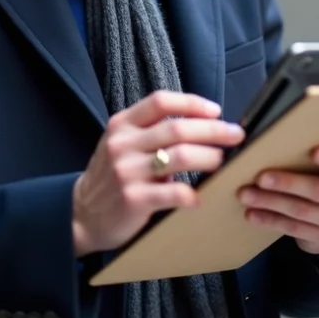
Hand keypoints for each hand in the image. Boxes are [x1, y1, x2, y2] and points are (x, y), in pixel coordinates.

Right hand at [72, 91, 244, 257]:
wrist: (83, 214)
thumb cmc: (112, 176)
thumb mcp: (121, 144)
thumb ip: (150, 132)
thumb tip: (202, 125)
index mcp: (121, 124)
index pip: (161, 102)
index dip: (192, 104)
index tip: (216, 111)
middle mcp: (122, 144)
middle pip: (177, 129)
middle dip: (213, 131)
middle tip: (235, 135)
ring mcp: (126, 171)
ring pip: (180, 157)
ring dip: (208, 157)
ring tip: (220, 161)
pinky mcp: (133, 199)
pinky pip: (173, 193)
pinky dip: (192, 195)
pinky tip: (199, 198)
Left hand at [238, 146, 318, 254]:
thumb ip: (315, 155)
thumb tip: (277, 136)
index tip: (314, 151)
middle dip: (288, 183)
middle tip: (261, 177)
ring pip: (302, 211)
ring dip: (271, 202)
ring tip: (246, 194)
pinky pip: (294, 228)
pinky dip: (270, 219)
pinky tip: (252, 214)